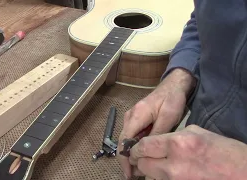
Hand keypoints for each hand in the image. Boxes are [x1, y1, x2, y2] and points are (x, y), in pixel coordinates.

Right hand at [117, 68, 195, 178]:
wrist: (173, 85)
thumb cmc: (171, 100)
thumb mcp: (168, 117)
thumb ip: (157, 133)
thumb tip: (147, 150)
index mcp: (136, 116)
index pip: (124, 140)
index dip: (125, 158)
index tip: (128, 172)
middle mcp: (130, 116)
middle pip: (122, 141)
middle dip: (126, 159)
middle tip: (132, 175)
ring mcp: (131, 117)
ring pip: (126, 139)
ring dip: (129, 154)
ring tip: (136, 169)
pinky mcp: (136, 118)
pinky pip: (131, 135)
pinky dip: (134, 147)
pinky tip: (140, 155)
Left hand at [128, 125, 246, 179]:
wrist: (242, 173)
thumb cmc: (223, 150)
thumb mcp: (196, 133)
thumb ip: (172, 137)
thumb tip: (156, 142)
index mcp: (177, 144)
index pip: (143, 146)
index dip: (135, 148)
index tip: (133, 148)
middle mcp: (173, 165)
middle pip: (143, 164)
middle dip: (139, 160)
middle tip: (140, 157)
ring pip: (150, 177)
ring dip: (149, 170)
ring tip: (154, 164)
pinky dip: (160, 178)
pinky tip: (168, 172)